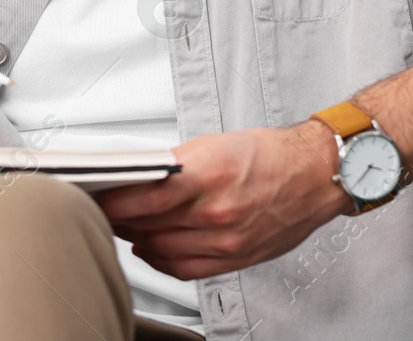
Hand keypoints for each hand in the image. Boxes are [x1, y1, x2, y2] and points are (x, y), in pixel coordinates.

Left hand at [91, 120, 352, 280]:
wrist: (316, 174)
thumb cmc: (270, 154)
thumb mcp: (212, 145)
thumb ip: (173, 168)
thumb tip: (139, 180)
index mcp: (206, 175)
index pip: (141, 196)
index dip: (111, 201)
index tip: (96, 197)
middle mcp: (215, 211)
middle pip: (147, 224)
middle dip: (120, 218)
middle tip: (104, 209)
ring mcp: (226, 239)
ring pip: (162, 248)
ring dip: (137, 238)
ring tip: (125, 226)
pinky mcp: (235, 257)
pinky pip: (185, 268)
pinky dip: (161, 260)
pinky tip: (151, 248)